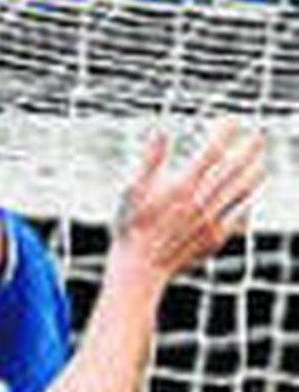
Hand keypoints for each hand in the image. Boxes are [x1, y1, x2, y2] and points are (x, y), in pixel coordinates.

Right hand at [113, 122, 264, 285]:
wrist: (139, 270)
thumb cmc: (131, 230)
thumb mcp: (132, 192)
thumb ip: (150, 160)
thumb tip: (160, 131)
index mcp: (182, 186)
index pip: (212, 151)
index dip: (225, 133)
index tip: (231, 121)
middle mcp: (201, 201)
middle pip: (234, 168)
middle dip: (249, 149)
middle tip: (257, 136)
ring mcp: (210, 220)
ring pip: (241, 191)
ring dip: (254, 173)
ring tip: (259, 162)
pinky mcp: (214, 238)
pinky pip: (239, 216)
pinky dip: (247, 203)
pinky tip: (249, 197)